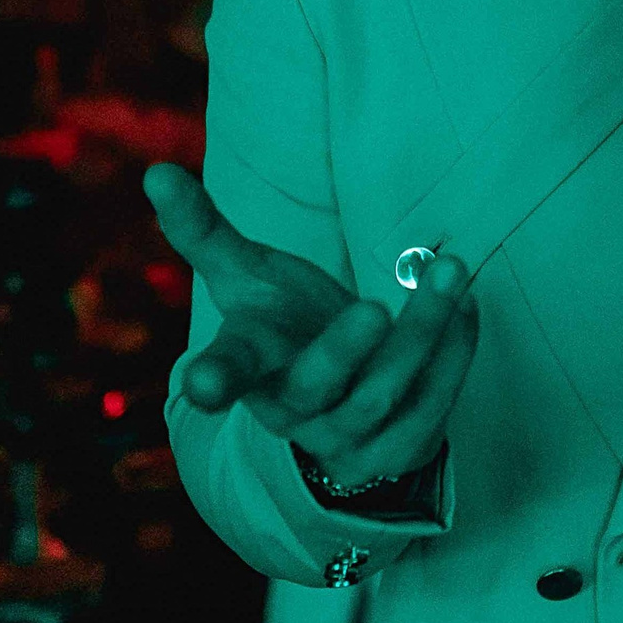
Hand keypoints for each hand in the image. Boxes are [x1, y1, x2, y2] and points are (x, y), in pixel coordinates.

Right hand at [145, 164, 476, 487]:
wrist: (337, 395)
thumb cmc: (281, 324)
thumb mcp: (246, 279)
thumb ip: (205, 231)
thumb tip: (157, 173)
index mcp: (250, 368)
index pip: (228, 372)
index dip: (214, 379)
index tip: (203, 385)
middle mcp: (293, 412)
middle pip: (316, 389)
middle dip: (344, 350)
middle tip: (374, 308)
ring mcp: (345, 438)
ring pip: (384, 395)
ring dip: (423, 334)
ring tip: (450, 270)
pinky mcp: (396, 449)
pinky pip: (431, 409)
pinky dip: (453, 356)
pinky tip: (465, 307)